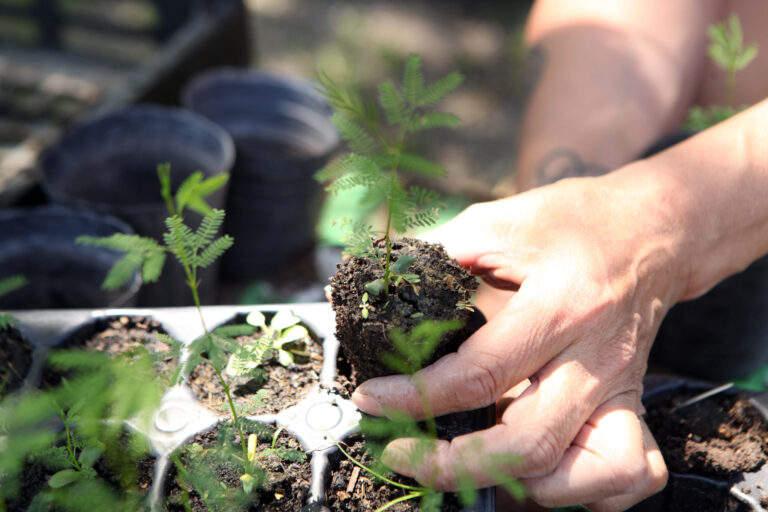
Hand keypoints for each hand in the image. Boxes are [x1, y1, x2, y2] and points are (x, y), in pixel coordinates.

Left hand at [352, 173, 685, 509]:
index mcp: (562, 305)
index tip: (371, 402)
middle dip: (452, 465)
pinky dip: (575, 489)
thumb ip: (437, 253)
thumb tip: (378, 286)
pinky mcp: (636, 406)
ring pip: (580, 476)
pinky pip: (626, 475)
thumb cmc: (574, 220)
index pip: (480, 373)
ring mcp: (624, 389)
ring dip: (515, 481)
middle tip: (401, 453)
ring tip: (465, 460)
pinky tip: (534, 467)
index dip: (415, 397)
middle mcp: (597, 358)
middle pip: (528, 445)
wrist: (653, 227)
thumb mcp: (499, 221)